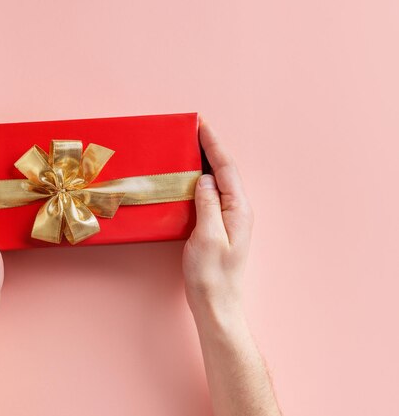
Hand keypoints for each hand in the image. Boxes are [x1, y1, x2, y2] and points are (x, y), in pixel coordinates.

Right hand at [182, 119, 253, 315]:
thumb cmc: (212, 276)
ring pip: (219, 181)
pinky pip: (212, 195)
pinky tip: (191, 178)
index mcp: (238, 210)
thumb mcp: (207, 237)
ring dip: (207, 161)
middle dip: (211, 147)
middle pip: (225, 170)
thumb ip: (207, 205)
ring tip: (192, 146)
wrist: (216, 305)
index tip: (201, 124)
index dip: (214, 144)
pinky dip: (202, 180)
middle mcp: (238, 211)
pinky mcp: (219, 227)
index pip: (226, 168)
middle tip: (194, 129)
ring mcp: (230, 219)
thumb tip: (204, 179)